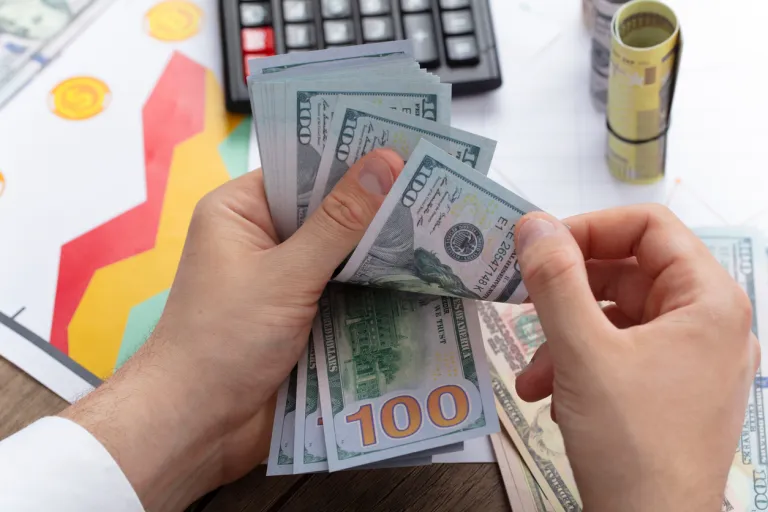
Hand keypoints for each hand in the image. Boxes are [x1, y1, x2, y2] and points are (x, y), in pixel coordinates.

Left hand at [61, 149, 403, 511]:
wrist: (198, 426)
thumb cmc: (223, 340)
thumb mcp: (285, 274)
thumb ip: (339, 223)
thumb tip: (385, 163)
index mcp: (240, 211)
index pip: (302, 168)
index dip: (350, 156)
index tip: (405, 145)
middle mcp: (262, 238)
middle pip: (326, 210)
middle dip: (374, 204)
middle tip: (436, 187)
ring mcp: (283, 279)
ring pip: (339, 252)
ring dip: (379, 247)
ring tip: (440, 227)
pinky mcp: (301, 315)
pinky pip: (342, 288)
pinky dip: (372, 285)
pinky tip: (418, 275)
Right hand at [514, 205, 758, 510]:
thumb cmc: (631, 441)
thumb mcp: (582, 352)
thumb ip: (555, 280)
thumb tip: (533, 224)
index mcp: (708, 300)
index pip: (649, 227)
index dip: (590, 228)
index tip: (540, 249)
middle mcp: (708, 323)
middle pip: (628, 273)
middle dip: (567, 294)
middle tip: (521, 302)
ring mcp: (691, 358)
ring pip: (616, 317)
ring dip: (564, 336)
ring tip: (533, 373)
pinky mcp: (671, 389)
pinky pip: (620, 353)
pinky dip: (579, 364)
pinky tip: (547, 393)